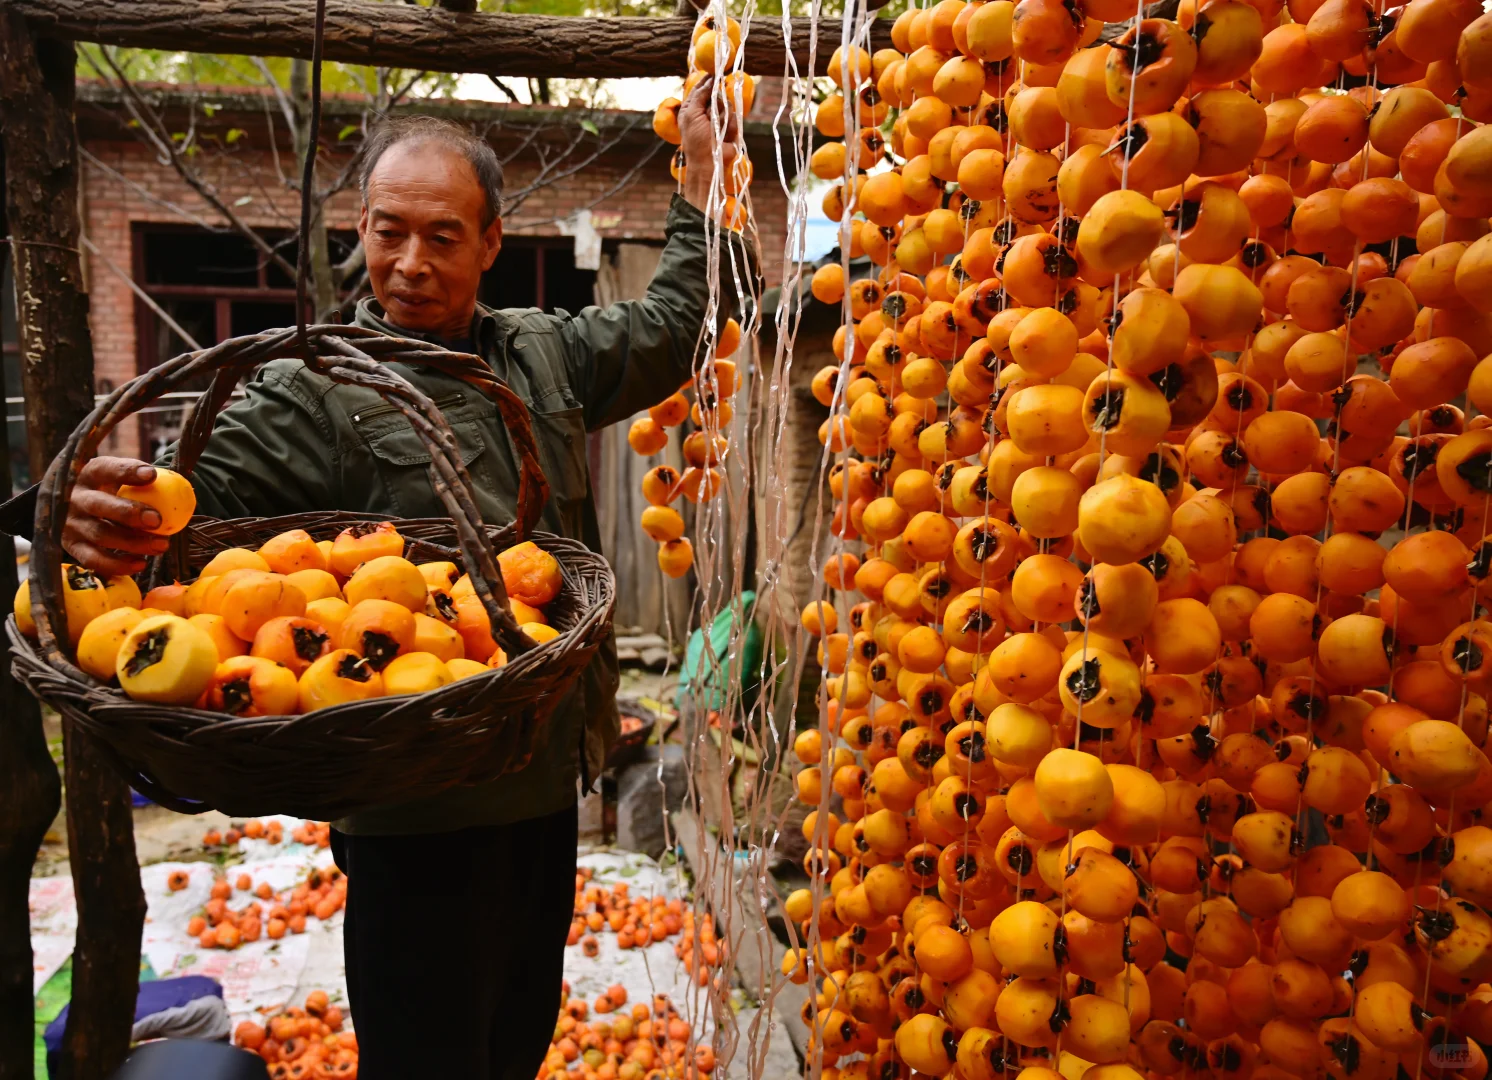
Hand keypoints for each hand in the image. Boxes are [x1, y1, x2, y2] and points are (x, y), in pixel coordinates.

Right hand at [62, 457, 170, 576]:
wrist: (71, 507)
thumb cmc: (109, 490)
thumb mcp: (118, 478)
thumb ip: (142, 481)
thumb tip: (182, 487)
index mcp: (88, 474)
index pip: (106, 469)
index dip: (127, 472)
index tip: (152, 475)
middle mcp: (74, 498)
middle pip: (99, 505)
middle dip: (129, 513)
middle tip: (157, 520)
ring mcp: (69, 523)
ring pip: (100, 534)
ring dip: (133, 543)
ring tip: (162, 545)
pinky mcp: (71, 546)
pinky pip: (93, 559)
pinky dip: (117, 565)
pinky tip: (141, 564)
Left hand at [677, 75, 741, 213]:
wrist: (709, 163)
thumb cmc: (696, 140)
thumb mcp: (691, 113)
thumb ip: (699, 95)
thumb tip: (710, 80)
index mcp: (691, 108)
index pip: (700, 89)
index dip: (708, 81)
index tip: (715, 72)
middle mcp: (705, 112)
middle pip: (716, 95)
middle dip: (717, 100)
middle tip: (715, 111)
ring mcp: (719, 120)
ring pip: (727, 105)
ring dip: (724, 117)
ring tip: (718, 131)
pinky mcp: (731, 128)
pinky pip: (735, 118)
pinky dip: (731, 127)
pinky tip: (726, 137)